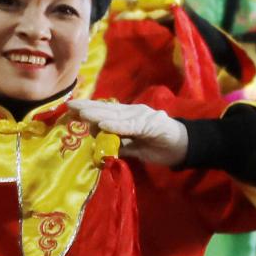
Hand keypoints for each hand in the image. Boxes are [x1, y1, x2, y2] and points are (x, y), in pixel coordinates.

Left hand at [68, 98, 189, 165]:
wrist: (184, 147)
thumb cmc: (159, 146)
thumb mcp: (134, 148)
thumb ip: (119, 145)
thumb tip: (100, 148)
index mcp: (128, 117)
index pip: (105, 111)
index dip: (89, 109)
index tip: (71, 108)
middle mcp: (133, 113)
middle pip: (107, 109)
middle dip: (88, 108)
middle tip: (70, 106)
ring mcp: (142, 116)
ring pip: (116, 115)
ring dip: (98, 114)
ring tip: (82, 114)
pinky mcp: (151, 125)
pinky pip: (130, 126)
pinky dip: (116, 125)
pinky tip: (103, 125)